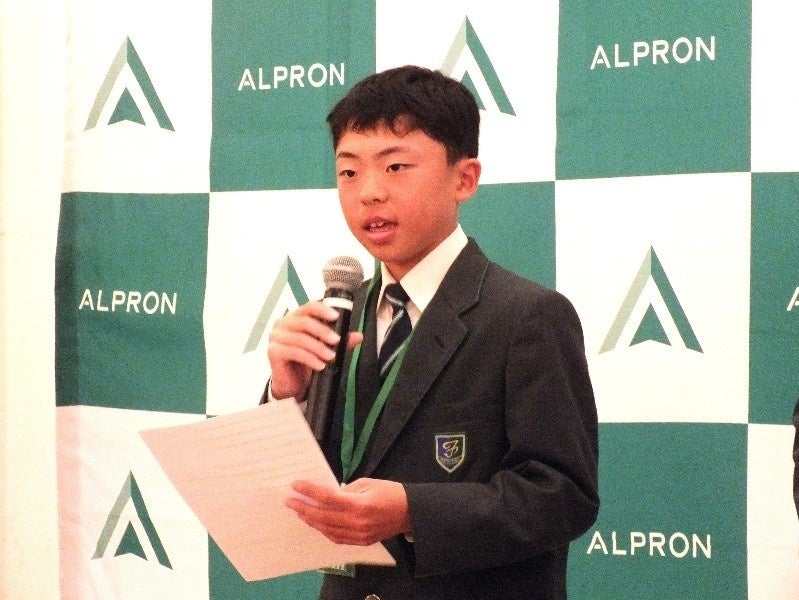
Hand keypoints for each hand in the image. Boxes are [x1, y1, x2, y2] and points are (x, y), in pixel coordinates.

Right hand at [267, 301, 362, 399]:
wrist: (292, 383)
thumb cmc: (305, 361)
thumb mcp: (325, 348)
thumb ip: (340, 341)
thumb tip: (359, 336)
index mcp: (295, 317)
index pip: (308, 307)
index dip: (322, 310)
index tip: (336, 317)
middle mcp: (282, 323)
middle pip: (304, 322)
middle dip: (323, 331)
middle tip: (337, 341)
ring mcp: (275, 337)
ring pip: (300, 338)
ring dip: (319, 348)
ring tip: (331, 357)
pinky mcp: (273, 351)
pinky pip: (294, 352)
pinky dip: (310, 359)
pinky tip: (320, 365)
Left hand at [285, 478, 411, 545]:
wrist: (410, 512)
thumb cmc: (391, 492)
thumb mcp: (369, 483)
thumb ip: (347, 489)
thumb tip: (329, 493)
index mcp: (360, 504)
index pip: (328, 498)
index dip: (310, 491)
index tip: (296, 485)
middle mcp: (357, 522)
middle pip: (323, 516)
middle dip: (304, 508)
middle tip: (290, 501)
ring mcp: (358, 535)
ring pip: (327, 529)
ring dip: (311, 520)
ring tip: (300, 511)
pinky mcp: (361, 542)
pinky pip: (337, 538)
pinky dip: (324, 530)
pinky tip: (316, 523)